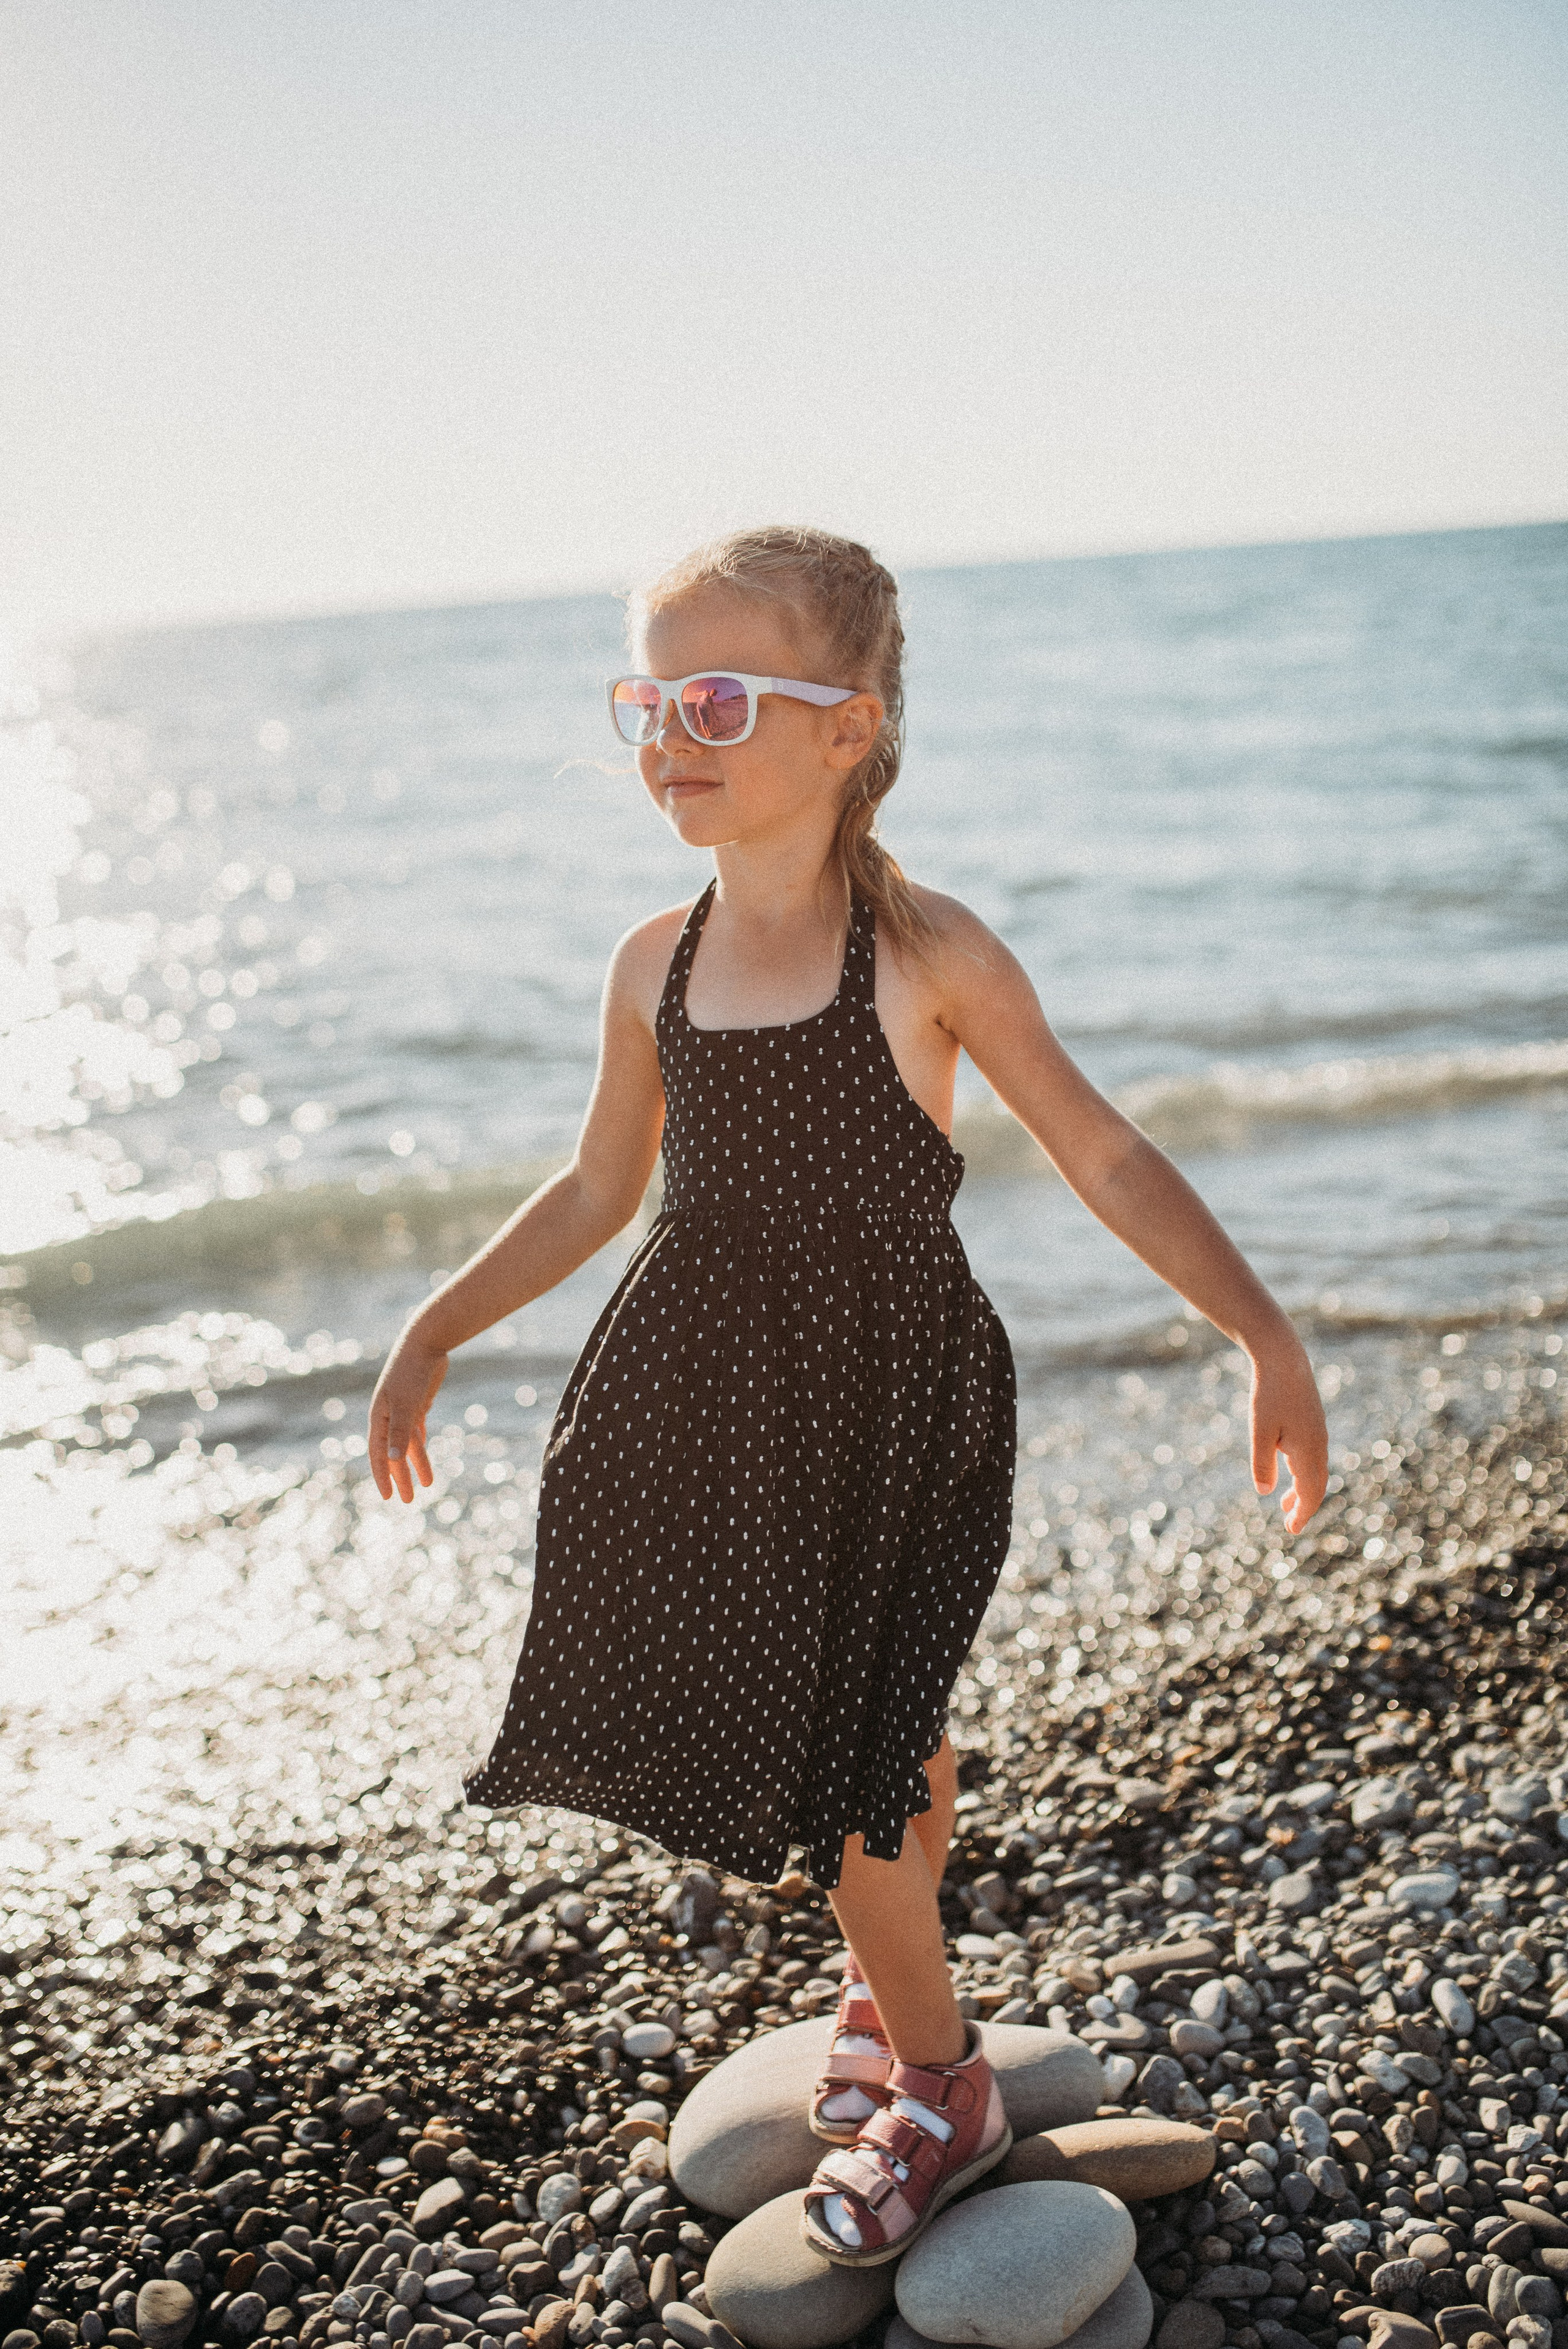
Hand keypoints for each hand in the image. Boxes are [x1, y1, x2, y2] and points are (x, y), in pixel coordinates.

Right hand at [368, 1333, 447, 1501]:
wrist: (426, 1343)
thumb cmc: (411, 1372)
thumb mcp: (406, 1404)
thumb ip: (400, 1432)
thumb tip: (393, 1461)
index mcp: (380, 1417)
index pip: (378, 1454)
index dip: (383, 1476)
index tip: (389, 1497)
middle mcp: (388, 1416)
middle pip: (393, 1454)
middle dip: (400, 1477)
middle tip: (408, 1501)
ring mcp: (403, 1410)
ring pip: (408, 1444)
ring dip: (416, 1464)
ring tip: (427, 1485)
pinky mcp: (417, 1404)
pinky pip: (416, 1431)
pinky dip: (419, 1446)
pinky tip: (423, 1459)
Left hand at [1249, 1330, 1328, 1535]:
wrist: (1283, 1358)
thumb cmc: (1269, 1395)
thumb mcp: (1260, 1431)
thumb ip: (1262, 1463)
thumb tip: (1265, 1493)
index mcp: (1308, 1451)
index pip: (1310, 1493)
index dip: (1302, 1513)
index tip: (1291, 1529)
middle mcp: (1319, 1445)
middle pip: (1316, 1485)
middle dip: (1304, 1506)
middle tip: (1290, 1523)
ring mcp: (1318, 1433)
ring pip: (1315, 1470)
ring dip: (1302, 1489)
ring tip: (1285, 1503)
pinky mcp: (1313, 1423)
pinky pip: (1312, 1456)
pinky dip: (1302, 1471)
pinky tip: (1288, 1470)